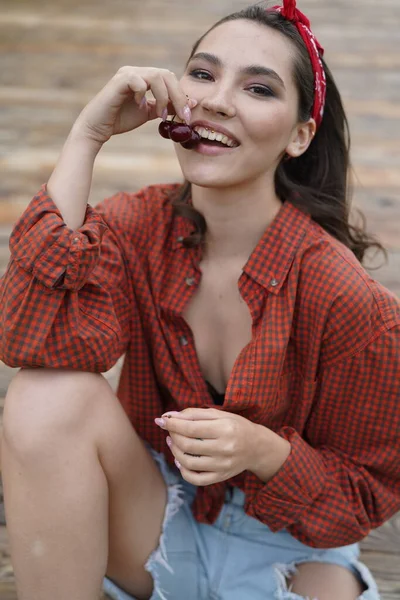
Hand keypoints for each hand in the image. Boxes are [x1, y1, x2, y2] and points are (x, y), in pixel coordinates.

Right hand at [74, 66, 196, 144]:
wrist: (99, 127)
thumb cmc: (121, 119)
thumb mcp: (150, 113)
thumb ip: (166, 106)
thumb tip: (190, 105)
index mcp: (145, 77)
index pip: (170, 80)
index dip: (182, 96)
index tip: (188, 116)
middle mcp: (137, 72)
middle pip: (167, 75)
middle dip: (178, 97)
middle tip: (182, 116)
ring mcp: (128, 74)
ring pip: (156, 76)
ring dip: (164, 97)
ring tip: (161, 115)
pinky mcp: (119, 81)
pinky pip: (138, 81)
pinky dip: (144, 93)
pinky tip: (140, 105)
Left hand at [155, 408, 290, 485]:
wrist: (257, 447)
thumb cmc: (236, 426)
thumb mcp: (219, 414)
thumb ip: (194, 414)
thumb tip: (170, 416)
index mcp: (225, 429)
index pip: (190, 428)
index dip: (172, 424)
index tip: (160, 420)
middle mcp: (224, 448)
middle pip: (187, 445)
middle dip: (172, 435)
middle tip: (169, 429)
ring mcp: (222, 465)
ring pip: (188, 462)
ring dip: (174, 451)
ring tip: (172, 442)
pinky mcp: (221, 477)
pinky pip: (196, 479)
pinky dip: (183, 470)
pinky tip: (180, 459)